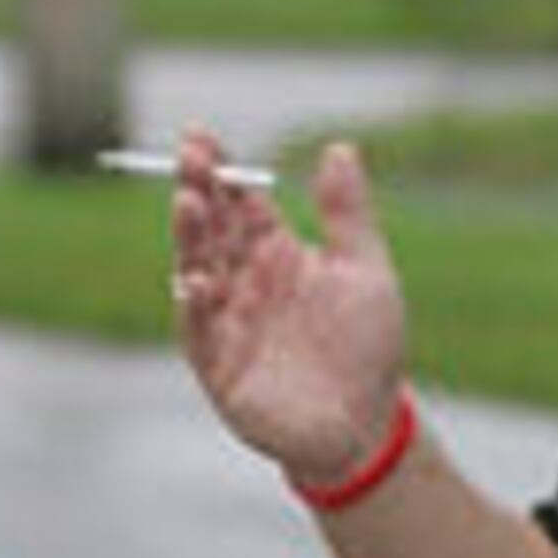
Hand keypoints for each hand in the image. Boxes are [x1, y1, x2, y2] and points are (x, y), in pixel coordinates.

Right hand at [165, 134, 410, 484]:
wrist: (366, 422)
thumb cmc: (367, 346)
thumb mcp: (366, 270)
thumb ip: (348, 214)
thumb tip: (340, 147)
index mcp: (277, 253)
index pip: (239, 202)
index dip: (220, 170)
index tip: (200, 135)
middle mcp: (244, 281)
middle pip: (212, 228)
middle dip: (198, 190)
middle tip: (190, 155)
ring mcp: (226, 321)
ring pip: (197, 269)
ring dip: (191, 238)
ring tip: (190, 202)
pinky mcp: (218, 365)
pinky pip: (200, 331)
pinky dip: (197, 305)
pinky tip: (199, 280)